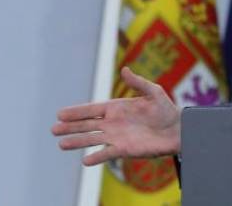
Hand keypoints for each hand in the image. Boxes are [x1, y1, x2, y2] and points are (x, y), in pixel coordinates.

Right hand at [51, 66, 180, 165]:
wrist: (178, 130)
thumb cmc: (166, 110)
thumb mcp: (153, 92)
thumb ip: (137, 83)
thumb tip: (124, 70)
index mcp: (117, 108)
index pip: (92, 110)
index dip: (76, 112)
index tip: (60, 113)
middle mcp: (113, 123)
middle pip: (87, 125)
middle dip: (70, 127)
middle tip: (53, 129)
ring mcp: (117, 137)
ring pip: (92, 139)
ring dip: (77, 142)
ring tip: (61, 144)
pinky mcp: (124, 150)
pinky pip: (107, 154)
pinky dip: (96, 157)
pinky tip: (85, 161)